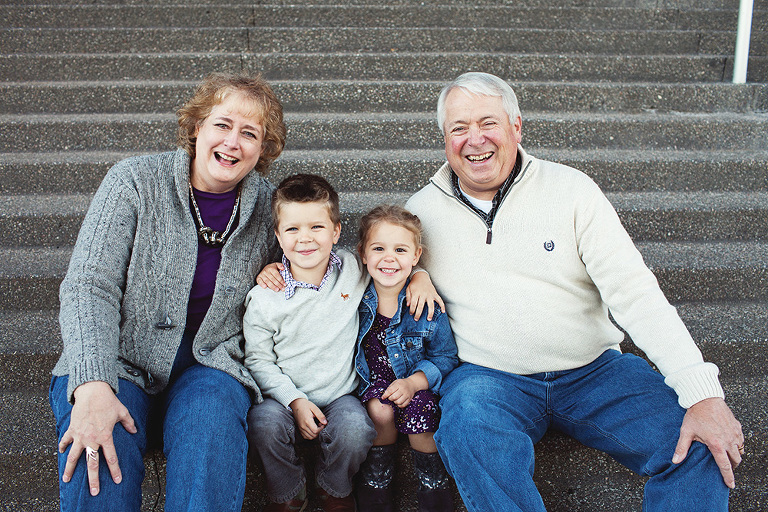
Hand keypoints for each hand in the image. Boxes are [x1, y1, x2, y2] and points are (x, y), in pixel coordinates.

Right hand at [59, 381, 136, 495]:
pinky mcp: (72, 430)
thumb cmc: (108, 401)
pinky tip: (61, 454)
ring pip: (73, 457)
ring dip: (70, 469)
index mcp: (106, 436)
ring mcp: (80, 436)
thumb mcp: (122, 412)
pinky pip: (65, 441)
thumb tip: (135, 431)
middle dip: (93, 479)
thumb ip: (129, 423)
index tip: (117, 480)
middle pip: (92, 463)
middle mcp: (92, 439)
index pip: (111, 458)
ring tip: (66, 480)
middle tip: (94, 491)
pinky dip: (62, 447)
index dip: (115, 470)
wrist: (92, 391)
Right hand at [256, 262, 285, 290]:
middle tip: (282, 289)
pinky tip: (265, 287)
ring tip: (277, 290)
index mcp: (271, 268)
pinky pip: (260, 281)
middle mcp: (266, 271)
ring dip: (272, 286)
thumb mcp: (276, 265)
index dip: (281, 280)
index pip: (277, 275)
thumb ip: (280, 265)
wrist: (263, 268)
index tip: (285, 284)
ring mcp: (262, 275)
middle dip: (278, 285)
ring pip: (267, 281)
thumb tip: (283, 268)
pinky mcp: (258, 278)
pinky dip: (262, 284)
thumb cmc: (271, 268)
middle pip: (273, 279)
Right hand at [290, 398, 326, 439]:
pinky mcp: (299, 429)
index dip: (321, 428)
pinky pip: (305, 436)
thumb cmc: (306, 405)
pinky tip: (312, 429)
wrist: (296, 404)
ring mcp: (300, 428)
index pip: (315, 430)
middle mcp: (303, 426)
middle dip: (319, 431)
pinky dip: (310, 435)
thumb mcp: (315, 408)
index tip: (322, 423)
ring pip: (309, 437)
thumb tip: (325, 423)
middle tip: (320, 424)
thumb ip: (320, 416)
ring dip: (315, 434)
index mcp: (307, 421)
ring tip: (316, 427)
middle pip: (313, 435)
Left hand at [381, 373, 426, 407]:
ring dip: (394, 402)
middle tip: (390, 397)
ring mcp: (407, 395)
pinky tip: (398, 402)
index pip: (390, 391)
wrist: (412, 384)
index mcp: (399, 384)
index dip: (385, 395)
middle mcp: (403, 390)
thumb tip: (384, 395)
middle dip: (390, 399)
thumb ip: (389, 388)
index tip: (382, 398)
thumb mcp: (395, 382)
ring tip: (395, 399)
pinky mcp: (409, 399)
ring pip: (398, 402)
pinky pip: (403, 405)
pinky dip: (399, 405)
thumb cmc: (402, 383)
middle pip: (394, 397)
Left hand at [406, 271, 444, 320]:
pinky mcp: (435, 294)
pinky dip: (442, 305)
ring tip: (429, 319)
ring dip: (430, 313)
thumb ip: (408, 297)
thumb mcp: (408, 289)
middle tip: (416, 319)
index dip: (411, 310)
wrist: (421, 276)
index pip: (413, 303)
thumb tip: (408, 305)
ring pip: (431, 305)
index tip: (411, 314)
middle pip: (420, 306)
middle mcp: (423, 294)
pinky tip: (443, 311)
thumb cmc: (414, 284)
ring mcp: (430, 294)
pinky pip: (440, 300)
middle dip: (418, 314)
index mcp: (416, 293)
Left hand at [673, 397, 743, 488]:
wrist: (705, 398)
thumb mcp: (686, 432)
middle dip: (733, 467)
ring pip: (740, 451)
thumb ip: (681, 448)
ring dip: (736, 456)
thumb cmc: (695, 414)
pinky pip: (741, 440)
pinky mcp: (737, 427)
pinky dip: (738, 445)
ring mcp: (734, 434)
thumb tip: (675, 461)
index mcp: (717, 445)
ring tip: (728, 457)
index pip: (725, 466)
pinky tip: (730, 444)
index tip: (730, 485)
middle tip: (727, 469)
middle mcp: (729, 441)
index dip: (728, 477)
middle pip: (736, 460)